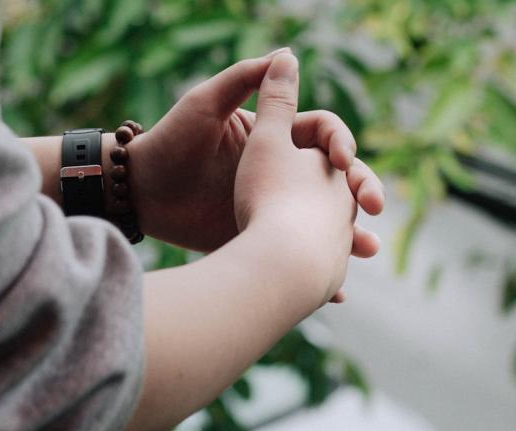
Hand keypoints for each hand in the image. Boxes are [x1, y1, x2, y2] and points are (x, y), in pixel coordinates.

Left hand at [126, 49, 383, 255]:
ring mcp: (270, 207)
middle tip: (373, 205)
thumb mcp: (208, 104)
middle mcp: (278, 172)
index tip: (342, 161)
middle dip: (361, 192)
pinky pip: (296, 256)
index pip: (322, 136)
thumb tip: (287, 56)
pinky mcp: (258, 237)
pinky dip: (318, 273)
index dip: (340, 145)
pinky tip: (336, 289)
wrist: (142, 193)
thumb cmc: (173, 143)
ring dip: (350, 236)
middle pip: (334, 181)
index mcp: (272, 138)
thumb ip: (246, 80)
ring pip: (324, 222)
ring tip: (366, 249)